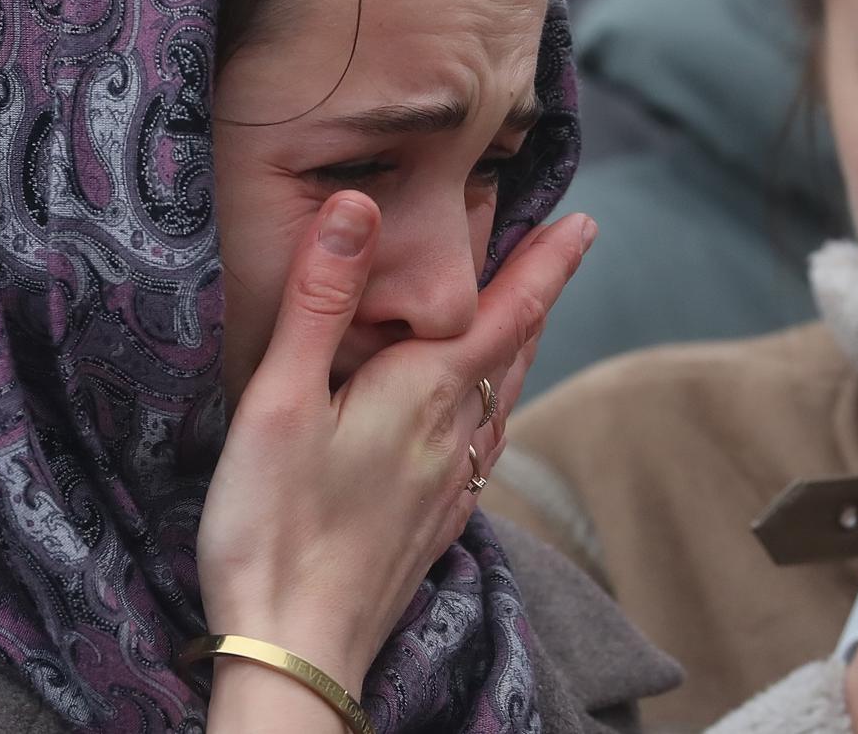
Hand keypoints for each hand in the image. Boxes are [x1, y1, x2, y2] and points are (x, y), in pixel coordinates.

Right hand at [197, 191, 594, 728]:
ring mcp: (449, 486)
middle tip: (560, 249)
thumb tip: (357, 205)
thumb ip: (319, 300)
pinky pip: (484, 448)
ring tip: (529, 318)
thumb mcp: (279, 400)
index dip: (547, 263)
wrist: (295, 652)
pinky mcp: (434, 525)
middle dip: (536, 295)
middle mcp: (453, 435)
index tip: (584, 223)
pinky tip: (483, 420)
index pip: (506, 310)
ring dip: (521, 350)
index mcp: (424, 393)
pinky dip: (496, 408)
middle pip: (514, 350)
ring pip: (504, 400)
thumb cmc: (273, 528)